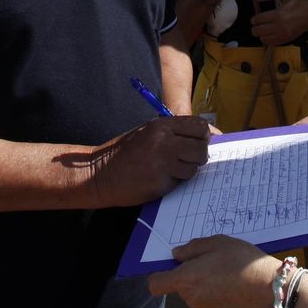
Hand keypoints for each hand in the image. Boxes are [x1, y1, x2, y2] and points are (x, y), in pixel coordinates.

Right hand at [89, 116, 210, 207]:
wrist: (101, 174)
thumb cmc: (125, 153)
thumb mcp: (148, 133)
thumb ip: (174, 133)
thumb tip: (206, 136)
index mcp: (161, 125)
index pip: (198, 126)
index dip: (202, 136)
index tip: (198, 142)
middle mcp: (164, 141)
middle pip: (201, 147)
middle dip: (198, 155)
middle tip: (188, 159)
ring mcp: (163, 162)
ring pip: (194, 167)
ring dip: (187, 170)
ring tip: (171, 169)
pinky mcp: (161, 181)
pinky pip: (181, 181)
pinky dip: (176, 181)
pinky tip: (162, 178)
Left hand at [147, 235, 276, 307]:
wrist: (272, 292)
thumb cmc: (244, 263)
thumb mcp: (219, 243)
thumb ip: (193, 248)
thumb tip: (177, 255)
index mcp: (186, 279)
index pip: (156, 284)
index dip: (160, 274)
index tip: (173, 265)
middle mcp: (192, 299)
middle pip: (181, 287)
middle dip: (192, 275)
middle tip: (214, 262)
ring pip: (197, 295)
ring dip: (206, 285)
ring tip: (228, 273)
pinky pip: (210, 304)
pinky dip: (217, 296)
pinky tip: (235, 286)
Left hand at [250, 0, 307, 45]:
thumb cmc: (298, 5)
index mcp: (278, 14)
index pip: (258, 19)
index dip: (254, 19)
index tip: (255, 19)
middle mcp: (280, 26)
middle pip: (258, 31)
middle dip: (255, 27)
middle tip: (257, 25)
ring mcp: (282, 34)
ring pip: (263, 38)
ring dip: (261, 34)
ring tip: (264, 29)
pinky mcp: (285, 40)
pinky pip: (270, 43)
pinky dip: (267, 39)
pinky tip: (269, 34)